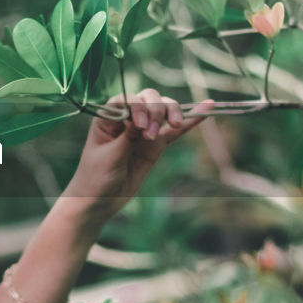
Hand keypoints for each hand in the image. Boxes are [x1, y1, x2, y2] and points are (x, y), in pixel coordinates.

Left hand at [63, 90, 212, 223]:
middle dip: (156, 110)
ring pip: (163, 111)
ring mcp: (144, 131)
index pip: (127, 100)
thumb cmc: (95, 178)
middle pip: (148, 100)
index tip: (141, 127)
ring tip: (175, 125)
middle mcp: (127, 119)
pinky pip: (175, 131)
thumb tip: (143, 119)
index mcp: (108, 117)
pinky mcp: (156, 145)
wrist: (99, 202)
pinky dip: (190, 121)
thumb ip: (127, 138)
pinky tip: (206, 109)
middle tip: (151, 134)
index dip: (138, 107)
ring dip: (172, 113)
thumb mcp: (109, 158)